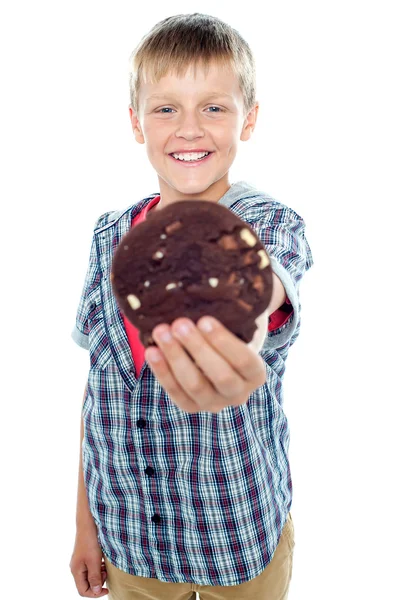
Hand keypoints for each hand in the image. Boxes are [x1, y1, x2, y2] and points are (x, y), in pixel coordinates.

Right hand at [70, 528, 108, 596]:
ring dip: (98, 575)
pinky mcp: (84, 555)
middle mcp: (76, 567)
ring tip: (105, 568)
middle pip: (86, 584)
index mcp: (76, 571)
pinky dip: (98, 568)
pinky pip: (91, 567)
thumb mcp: (94, 561)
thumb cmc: (90, 542)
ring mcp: (80, 561)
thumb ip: (94, 577)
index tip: (106, 589)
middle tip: (106, 574)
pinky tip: (103, 562)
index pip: (83, 591)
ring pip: (89, 575)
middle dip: (97, 583)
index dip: (95, 594)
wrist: (88, 524)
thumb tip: (95, 591)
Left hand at [144, 316, 266, 413]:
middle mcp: (239, 394)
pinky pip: (175, 392)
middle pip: (220, 375)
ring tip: (161, 332)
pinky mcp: (191, 407)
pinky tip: (151, 350)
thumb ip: (234, 313)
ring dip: (176, 357)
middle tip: (179, 323)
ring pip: (195, 385)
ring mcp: (214, 403)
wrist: (218, 357)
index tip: (204, 319)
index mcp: (256, 374)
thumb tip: (220, 283)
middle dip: (197, 348)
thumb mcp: (238, 326)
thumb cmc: (229, 335)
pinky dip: (162, 371)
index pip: (244, 361)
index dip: (224, 342)